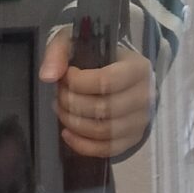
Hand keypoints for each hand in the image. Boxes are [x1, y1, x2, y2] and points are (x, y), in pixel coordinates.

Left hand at [41, 31, 153, 160]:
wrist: (121, 72)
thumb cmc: (97, 57)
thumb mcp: (76, 43)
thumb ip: (58, 53)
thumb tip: (47, 76)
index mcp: (138, 68)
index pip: (106, 82)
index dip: (77, 82)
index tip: (65, 77)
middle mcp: (145, 95)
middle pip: (103, 109)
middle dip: (71, 103)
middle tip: (59, 94)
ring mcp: (141, 120)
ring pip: (103, 131)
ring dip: (73, 123)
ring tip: (61, 109)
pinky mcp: (133, 138)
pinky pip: (106, 150)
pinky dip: (82, 145)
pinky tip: (67, 133)